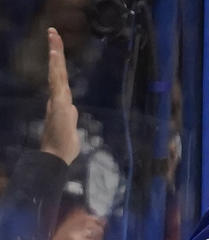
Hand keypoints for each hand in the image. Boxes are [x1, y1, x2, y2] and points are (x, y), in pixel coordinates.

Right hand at [40, 29, 79, 165]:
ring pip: (57, 72)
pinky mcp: (58, 103)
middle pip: (58, 70)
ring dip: (56, 54)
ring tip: (54, 36)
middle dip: (56, 51)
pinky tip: (55, 55)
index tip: (57, 47)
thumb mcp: (72, 129)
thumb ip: (71, 117)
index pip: (61, 78)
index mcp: (62, 102)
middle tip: (53, 32)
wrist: (56, 157)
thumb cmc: (63, 147)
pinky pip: (57, 82)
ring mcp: (57, 99)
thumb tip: (73, 110)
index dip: (59, 63)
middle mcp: (58, 98)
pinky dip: (55, 68)